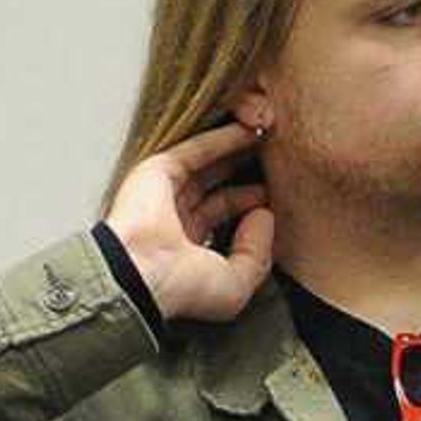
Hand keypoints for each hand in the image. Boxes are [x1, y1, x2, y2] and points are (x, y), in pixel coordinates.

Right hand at [104, 121, 275, 327]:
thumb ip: (257, 253)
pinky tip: (248, 131)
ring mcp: (166, 194)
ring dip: (237, 150)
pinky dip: (222, 138)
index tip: (278, 194)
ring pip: (208, 165)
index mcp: (189, 251)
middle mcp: (176, 221)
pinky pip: (196, 150)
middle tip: (277, 160)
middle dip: (247, 173)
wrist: (141, 274)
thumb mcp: (235, 285)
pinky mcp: (157, 171)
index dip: (252, 205)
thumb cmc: (180, 290)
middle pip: (218, 188)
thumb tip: (264, 216)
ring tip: (268, 137)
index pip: (225, 218)